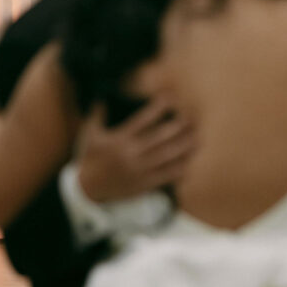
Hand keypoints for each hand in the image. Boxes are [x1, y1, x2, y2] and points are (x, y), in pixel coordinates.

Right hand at [76, 97, 197, 202]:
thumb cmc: (91, 159)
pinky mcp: (144, 184)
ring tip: (199, 138)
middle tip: (192, 117)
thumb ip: (98, 115)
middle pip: (160, 137)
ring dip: (184, 146)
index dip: (158, 108)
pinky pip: (165, 176)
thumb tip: (101, 96)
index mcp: (120, 139)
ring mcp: (139, 170)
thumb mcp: (91, 135)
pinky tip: (192, 162)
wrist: (87, 190)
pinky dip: (180, 169)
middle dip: (178, 127)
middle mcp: (131, 154)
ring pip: (166, 156)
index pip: (142, 120)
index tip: (171, 98)